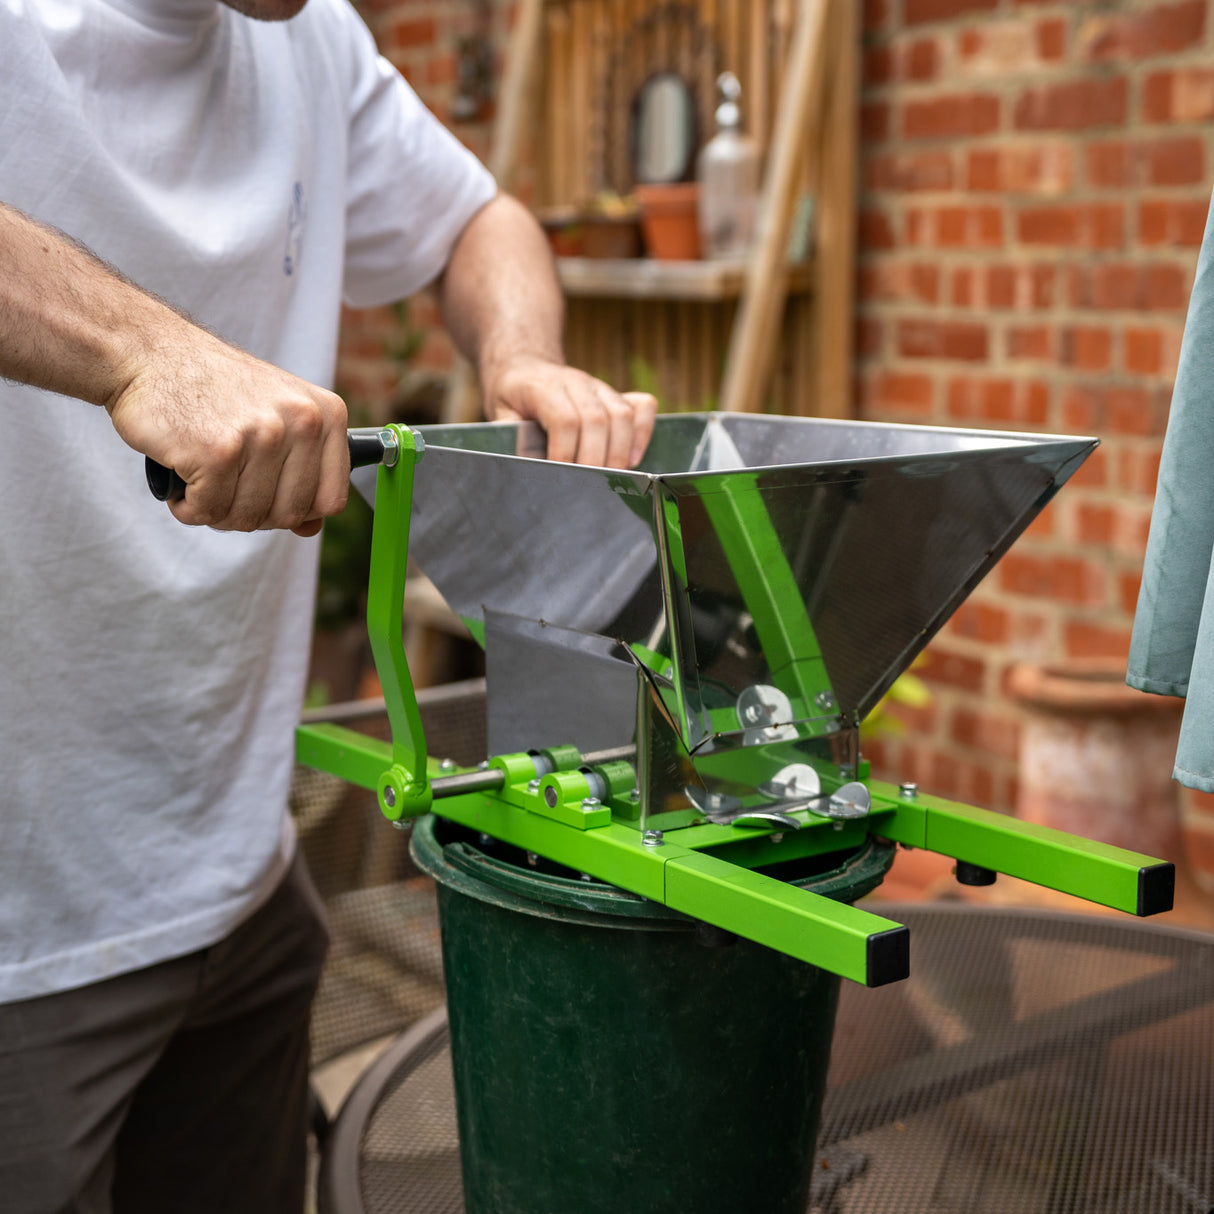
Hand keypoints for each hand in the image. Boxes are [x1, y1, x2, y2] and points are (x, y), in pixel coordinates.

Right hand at [107, 329, 348, 535]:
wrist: (150, 353)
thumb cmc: (214, 389)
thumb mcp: (276, 416)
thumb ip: (302, 470)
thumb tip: (311, 529)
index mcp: (327, 415)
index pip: (331, 500)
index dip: (297, 511)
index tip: (267, 494)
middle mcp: (303, 422)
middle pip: (289, 515)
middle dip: (252, 513)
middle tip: (224, 486)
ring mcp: (262, 436)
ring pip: (248, 518)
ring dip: (217, 510)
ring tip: (201, 474)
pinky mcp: (218, 452)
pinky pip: (209, 512)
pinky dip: (187, 506)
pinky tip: (182, 474)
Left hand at [481, 355, 657, 468]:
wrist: (525, 367)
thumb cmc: (513, 398)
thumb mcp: (500, 415)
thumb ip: (511, 438)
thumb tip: (526, 467)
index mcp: (543, 387)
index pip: (564, 419)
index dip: (565, 452)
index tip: (561, 475)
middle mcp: (576, 382)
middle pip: (597, 420)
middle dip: (595, 459)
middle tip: (587, 486)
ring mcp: (600, 387)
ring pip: (623, 415)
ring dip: (620, 452)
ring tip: (610, 478)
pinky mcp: (617, 394)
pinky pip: (643, 407)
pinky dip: (643, 433)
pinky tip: (632, 458)